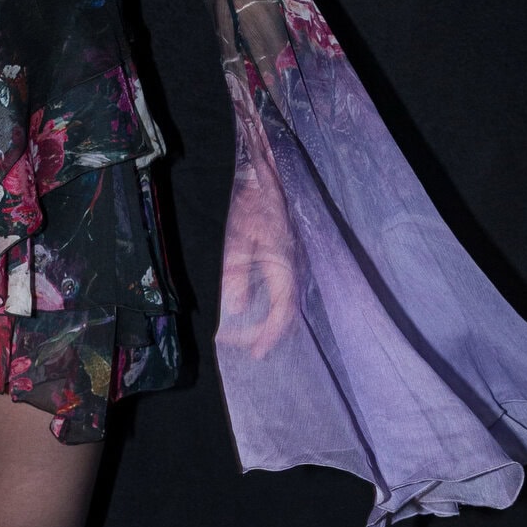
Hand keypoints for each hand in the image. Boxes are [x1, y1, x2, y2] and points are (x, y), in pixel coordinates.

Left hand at [219, 160, 298, 360]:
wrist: (261, 172)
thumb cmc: (248, 203)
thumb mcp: (236, 237)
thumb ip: (237, 272)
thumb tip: (237, 306)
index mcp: (282, 264)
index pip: (283, 310)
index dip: (270, 335)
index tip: (256, 353)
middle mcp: (290, 266)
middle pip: (286, 310)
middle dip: (267, 333)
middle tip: (246, 347)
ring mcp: (289, 260)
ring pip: (284, 300)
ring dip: (267, 320)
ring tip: (247, 336)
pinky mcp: (283, 254)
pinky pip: (279, 288)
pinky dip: (267, 304)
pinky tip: (251, 308)